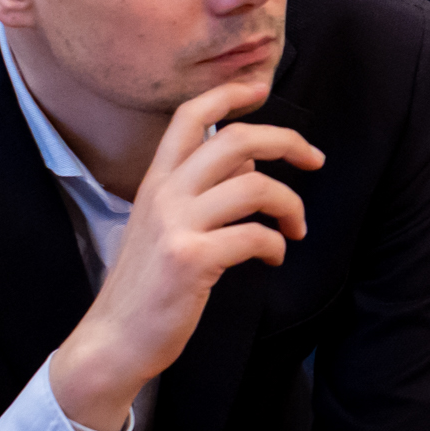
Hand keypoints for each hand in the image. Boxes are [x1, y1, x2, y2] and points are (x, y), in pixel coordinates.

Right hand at [48, 80, 316, 430]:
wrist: (114, 341)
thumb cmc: (149, 284)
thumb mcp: (165, 225)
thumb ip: (201, 189)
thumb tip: (249, 161)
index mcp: (157, 181)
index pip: (189, 116)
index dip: (229, 94)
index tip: (261, 89)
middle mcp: (164, 195)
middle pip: (236, 140)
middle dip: (287, 141)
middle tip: (315, 159)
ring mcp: (176, 226)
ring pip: (255, 186)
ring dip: (290, 204)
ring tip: (296, 227)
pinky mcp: (190, 259)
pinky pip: (255, 236)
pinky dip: (276, 245)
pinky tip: (274, 257)